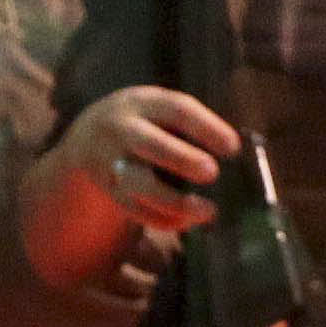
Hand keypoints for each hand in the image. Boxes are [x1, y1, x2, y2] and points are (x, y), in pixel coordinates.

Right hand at [57, 87, 243, 240]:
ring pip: (138, 183)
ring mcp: (111, 160)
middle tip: (213, 172)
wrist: (90, 138)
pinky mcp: (108, 189)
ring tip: (209, 211)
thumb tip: (235, 156)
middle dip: (182, 159)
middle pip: (149, 144)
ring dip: (174, 200)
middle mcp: (122, 129)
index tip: (233, 147)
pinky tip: (186, 223)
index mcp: (144, 103)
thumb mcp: (160, 112)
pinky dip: (161, 218)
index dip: (206, 127)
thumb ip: (189, 127)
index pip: (177, 110)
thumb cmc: (148, 124)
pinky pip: (133, 208)